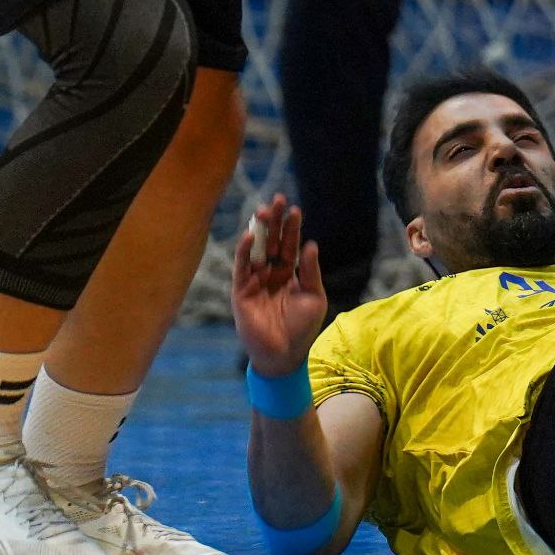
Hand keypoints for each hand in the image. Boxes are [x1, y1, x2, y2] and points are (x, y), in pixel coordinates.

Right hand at [231, 194, 328, 377]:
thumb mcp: (314, 297)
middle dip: (274, 221)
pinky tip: (249, 236)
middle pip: (271, 241)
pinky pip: (241, 267)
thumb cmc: (302, 329)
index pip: (289, 244)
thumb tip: (311, 244)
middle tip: (277, 200)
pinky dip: (244, 251)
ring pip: (255, 249)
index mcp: (289, 273)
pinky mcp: (241, 291)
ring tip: (264, 211)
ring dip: (258, 230)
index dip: (291, 228)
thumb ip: (311, 271)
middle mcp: (270, 273)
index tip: (295, 209)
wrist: (284, 355)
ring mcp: (255, 281)